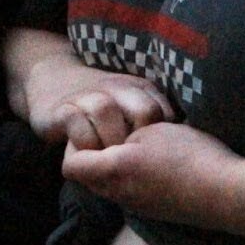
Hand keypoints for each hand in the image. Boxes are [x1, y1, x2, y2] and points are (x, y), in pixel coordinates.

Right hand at [25, 56, 174, 149]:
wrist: (54, 81)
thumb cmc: (104, 106)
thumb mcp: (133, 106)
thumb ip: (157, 121)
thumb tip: (190, 147)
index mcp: (140, 89)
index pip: (166, 112)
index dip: (167, 140)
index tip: (164, 161)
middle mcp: (116, 88)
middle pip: (143, 110)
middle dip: (144, 140)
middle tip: (138, 163)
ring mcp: (88, 96)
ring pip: (106, 110)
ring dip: (112, 141)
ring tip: (113, 161)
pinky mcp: (62, 109)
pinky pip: (76, 123)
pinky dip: (85, 141)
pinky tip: (89, 155)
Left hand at [61, 122, 237, 223]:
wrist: (229, 193)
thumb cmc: (190, 155)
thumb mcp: (153, 129)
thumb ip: (126, 133)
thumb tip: (118, 140)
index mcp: (112, 173)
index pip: (69, 167)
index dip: (75, 144)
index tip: (97, 128)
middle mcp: (119, 196)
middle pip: (88, 179)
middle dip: (94, 154)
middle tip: (117, 134)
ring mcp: (138, 208)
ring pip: (110, 187)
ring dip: (116, 166)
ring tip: (140, 146)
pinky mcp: (157, 212)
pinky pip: (131, 193)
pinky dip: (135, 177)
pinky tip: (160, 163)